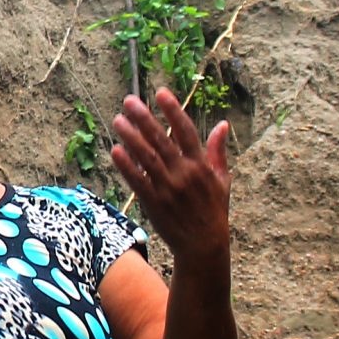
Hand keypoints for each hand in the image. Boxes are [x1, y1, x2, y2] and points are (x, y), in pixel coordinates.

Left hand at [110, 87, 230, 263]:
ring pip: (146, 158)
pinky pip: (137, 181)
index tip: (161, 92)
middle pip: (161, 140)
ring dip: (131, 137)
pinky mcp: (154, 203)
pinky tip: (115, 150)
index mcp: (201, 166)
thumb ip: (219, 152)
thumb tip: (222, 125)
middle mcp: (184, 174)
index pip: (186, 132)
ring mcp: (168, 189)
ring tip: (118, 120)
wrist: (203, 246)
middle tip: (129, 101)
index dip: (173, 111)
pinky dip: (126, 166)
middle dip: (144, 119)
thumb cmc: (214, 211)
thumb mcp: (223, 181)